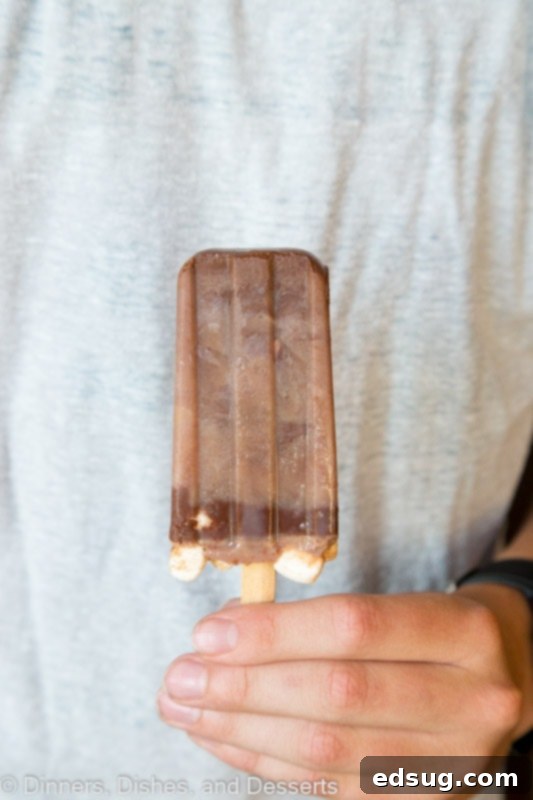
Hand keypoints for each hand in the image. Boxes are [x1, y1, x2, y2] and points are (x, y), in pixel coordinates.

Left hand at [158, 588, 531, 797]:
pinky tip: (223, 738)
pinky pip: (327, 784)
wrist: (506, 680)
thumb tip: (227, 633)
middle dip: (245, 686)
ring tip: (186, 707)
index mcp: (463, 632)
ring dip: (242, 728)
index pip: (356, 627)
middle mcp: (468, 699)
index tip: (209, 633)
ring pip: (328, 748)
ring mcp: (449, 761)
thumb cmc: (437, 632)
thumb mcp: (402, 606)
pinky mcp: (421, 799)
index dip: (275, 631)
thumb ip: (321, 620)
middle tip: (180, 676)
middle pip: (338, 693)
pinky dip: (265, 761)